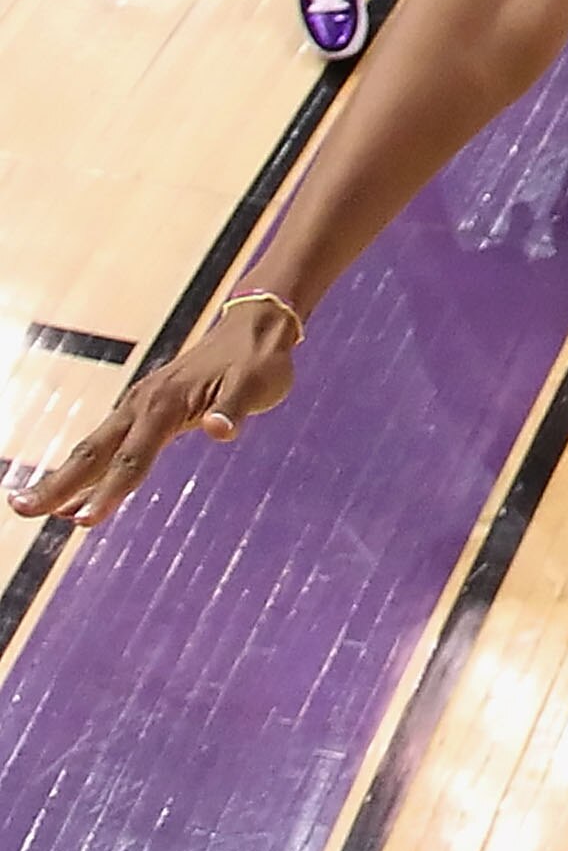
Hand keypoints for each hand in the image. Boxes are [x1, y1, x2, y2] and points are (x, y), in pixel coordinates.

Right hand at [7, 301, 297, 528]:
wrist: (257, 326)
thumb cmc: (260, 360)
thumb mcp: (259, 383)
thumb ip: (236, 408)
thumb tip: (221, 430)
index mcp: (167, 402)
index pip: (135, 457)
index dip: (109, 493)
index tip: (82, 524)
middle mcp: (144, 403)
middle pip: (95, 451)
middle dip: (57, 484)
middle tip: (19, 510)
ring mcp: (140, 405)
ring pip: (94, 448)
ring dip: (61, 478)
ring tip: (26, 506)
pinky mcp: (146, 410)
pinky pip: (108, 445)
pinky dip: (85, 470)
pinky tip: (71, 496)